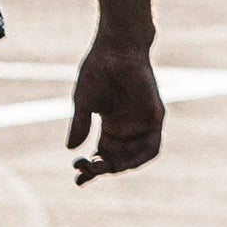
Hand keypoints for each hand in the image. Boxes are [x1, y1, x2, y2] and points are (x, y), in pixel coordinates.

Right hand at [69, 40, 164, 182]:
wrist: (116, 48)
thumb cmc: (99, 69)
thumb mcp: (84, 103)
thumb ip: (80, 126)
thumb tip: (70, 148)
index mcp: (110, 125)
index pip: (102, 155)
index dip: (91, 169)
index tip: (77, 178)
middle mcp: (127, 127)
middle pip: (117, 160)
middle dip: (100, 169)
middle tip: (82, 168)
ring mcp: (141, 123)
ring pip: (134, 158)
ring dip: (118, 167)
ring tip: (100, 167)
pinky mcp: (155, 117)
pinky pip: (152, 147)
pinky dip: (140, 158)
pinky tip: (124, 164)